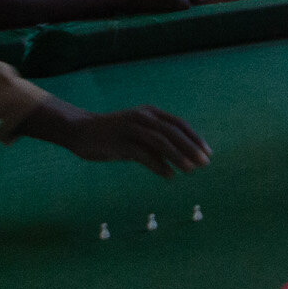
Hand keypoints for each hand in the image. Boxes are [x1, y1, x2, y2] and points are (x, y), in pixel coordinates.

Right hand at [21, 99, 212, 176]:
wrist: (80, 130)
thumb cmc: (113, 134)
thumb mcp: (138, 134)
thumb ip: (156, 144)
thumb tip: (178, 161)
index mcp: (150, 112)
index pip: (179, 124)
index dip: (195, 138)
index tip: (207, 153)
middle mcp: (143, 117)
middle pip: (173, 132)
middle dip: (191, 148)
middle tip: (204, 163)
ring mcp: (131, 129)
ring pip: (161, 141)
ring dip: (178, 156)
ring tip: (190, 170)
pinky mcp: (120, 143)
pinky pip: (144, 154)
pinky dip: (158, 165)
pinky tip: (169, 175)